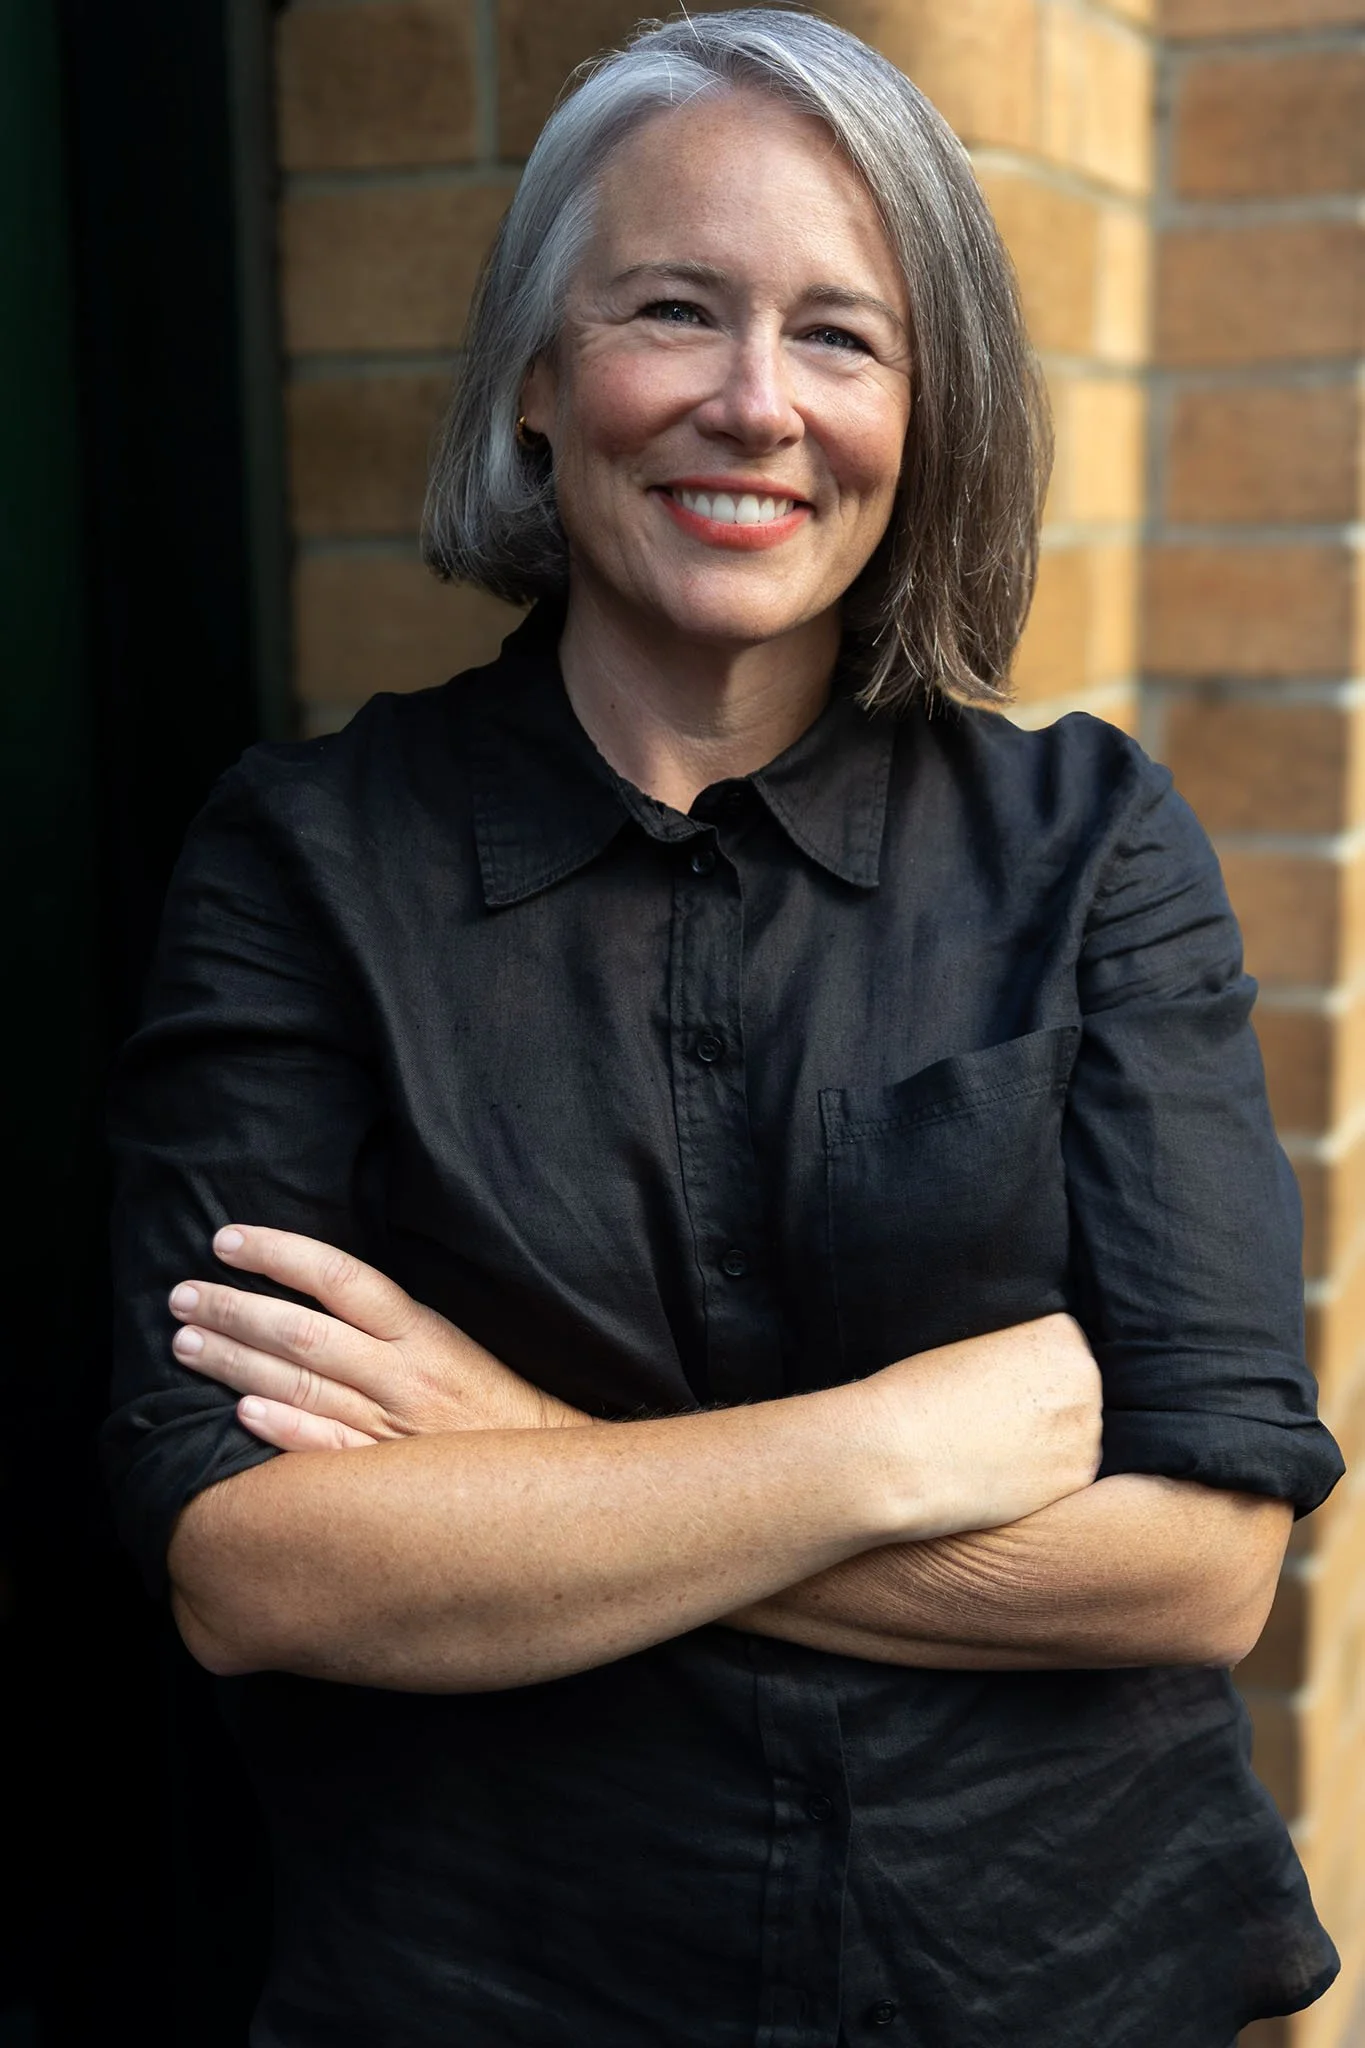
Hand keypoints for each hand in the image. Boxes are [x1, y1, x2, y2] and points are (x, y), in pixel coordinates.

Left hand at [169, 1224, 591, 1451]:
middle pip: (304, 1333)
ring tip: (186, 1343)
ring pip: (302, 1388)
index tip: (228, 1240)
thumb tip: (316, 1290)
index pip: (342, 1278)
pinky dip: (285, 1432)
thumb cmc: (494, 1408)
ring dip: (235, 1364)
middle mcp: (404, 1374)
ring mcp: (394, 1429)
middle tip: (182, 1295)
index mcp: (423, 1332)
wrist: (556, 1475)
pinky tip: (240, 1416)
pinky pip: (329, 1454)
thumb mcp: (454, 1345)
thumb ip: (390, 1324)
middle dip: (235, 1310)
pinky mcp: (389, 1480)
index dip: (280, 1255)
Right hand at [859, 1313, 1102, 1539]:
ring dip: (1050, 1439)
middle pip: (1077, 1387)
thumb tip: (1028, 1371)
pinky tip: (1003, 1471)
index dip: (1027, 1364)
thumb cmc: (915, 1393)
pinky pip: (1069, 1471)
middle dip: (1046, 1400)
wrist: (893, 1456)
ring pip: (1076, 1431)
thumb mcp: (968, 1344)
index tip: (997, 1379)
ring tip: (996, 1445)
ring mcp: (1085, 1430)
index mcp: (1058, 1334)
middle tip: (997, 1415)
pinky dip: (1043, 1475)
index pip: (1062, 1343)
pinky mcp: (1076, 1477)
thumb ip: (1013, 1350)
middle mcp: (1084, 1378)